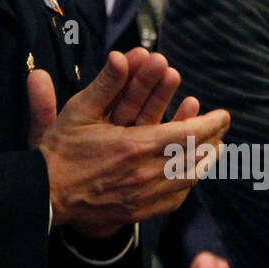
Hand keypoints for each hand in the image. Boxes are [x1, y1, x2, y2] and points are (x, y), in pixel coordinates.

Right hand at [29, 51, 230, 236]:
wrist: (45, 194)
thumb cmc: (61, 149)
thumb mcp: (79, 110)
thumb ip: (105, 83)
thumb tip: (121, 55)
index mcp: (135, 146)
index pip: (187, 134)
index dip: (210, 124)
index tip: (224, 115)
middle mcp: (145, 174)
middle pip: (194, 157)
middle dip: (213, 140)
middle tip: (222, 128)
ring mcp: (143, 197)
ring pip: (188, 180)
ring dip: (205, 163)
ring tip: (216, 150)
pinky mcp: (137, 212)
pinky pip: (174, 201)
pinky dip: (187, 185)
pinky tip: (190, 176)